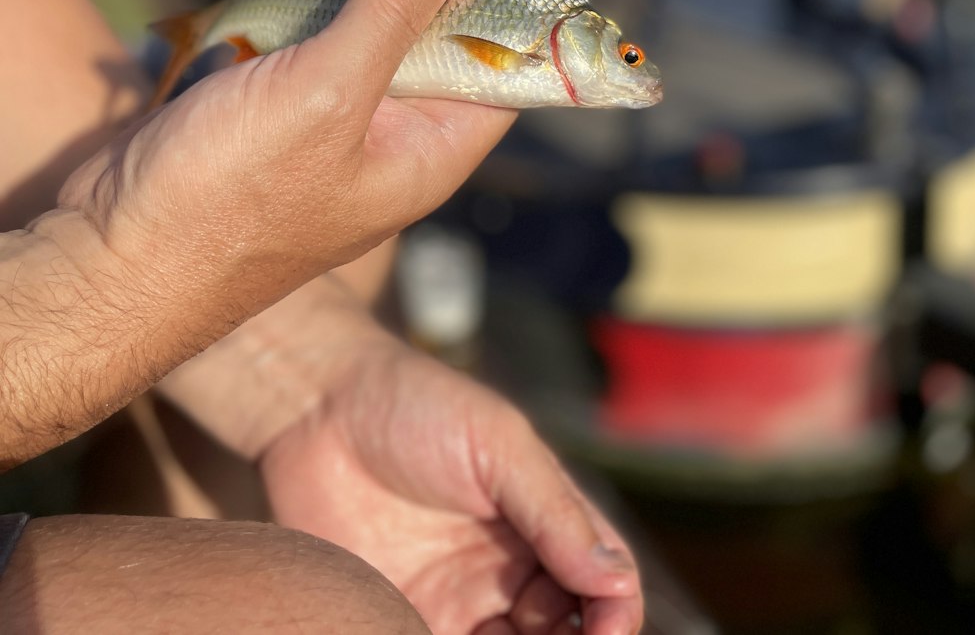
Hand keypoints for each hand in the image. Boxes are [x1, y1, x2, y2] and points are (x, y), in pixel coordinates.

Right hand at [39, 0, 529, 459]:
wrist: (109, 251)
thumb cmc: (229, 197)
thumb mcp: (327, 99)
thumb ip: (393, 18)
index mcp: (425, 150)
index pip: (497, 65)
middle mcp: (387, 124)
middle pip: (436, 19)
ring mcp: (326, 99)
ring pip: (374, 0)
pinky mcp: (270, 79)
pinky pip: (316, 3)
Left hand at [260, 330, 642, 634]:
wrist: (317, 408)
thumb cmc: (417, 404)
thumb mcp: (498, 443)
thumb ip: (554, 511)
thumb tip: (615, 579)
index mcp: (544, 524)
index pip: (604, 585)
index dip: (616, 614)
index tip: (610, 631)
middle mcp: (507, 574)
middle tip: (537, 633)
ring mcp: (454, 604)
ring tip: (491, 634)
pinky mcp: (396, 619)